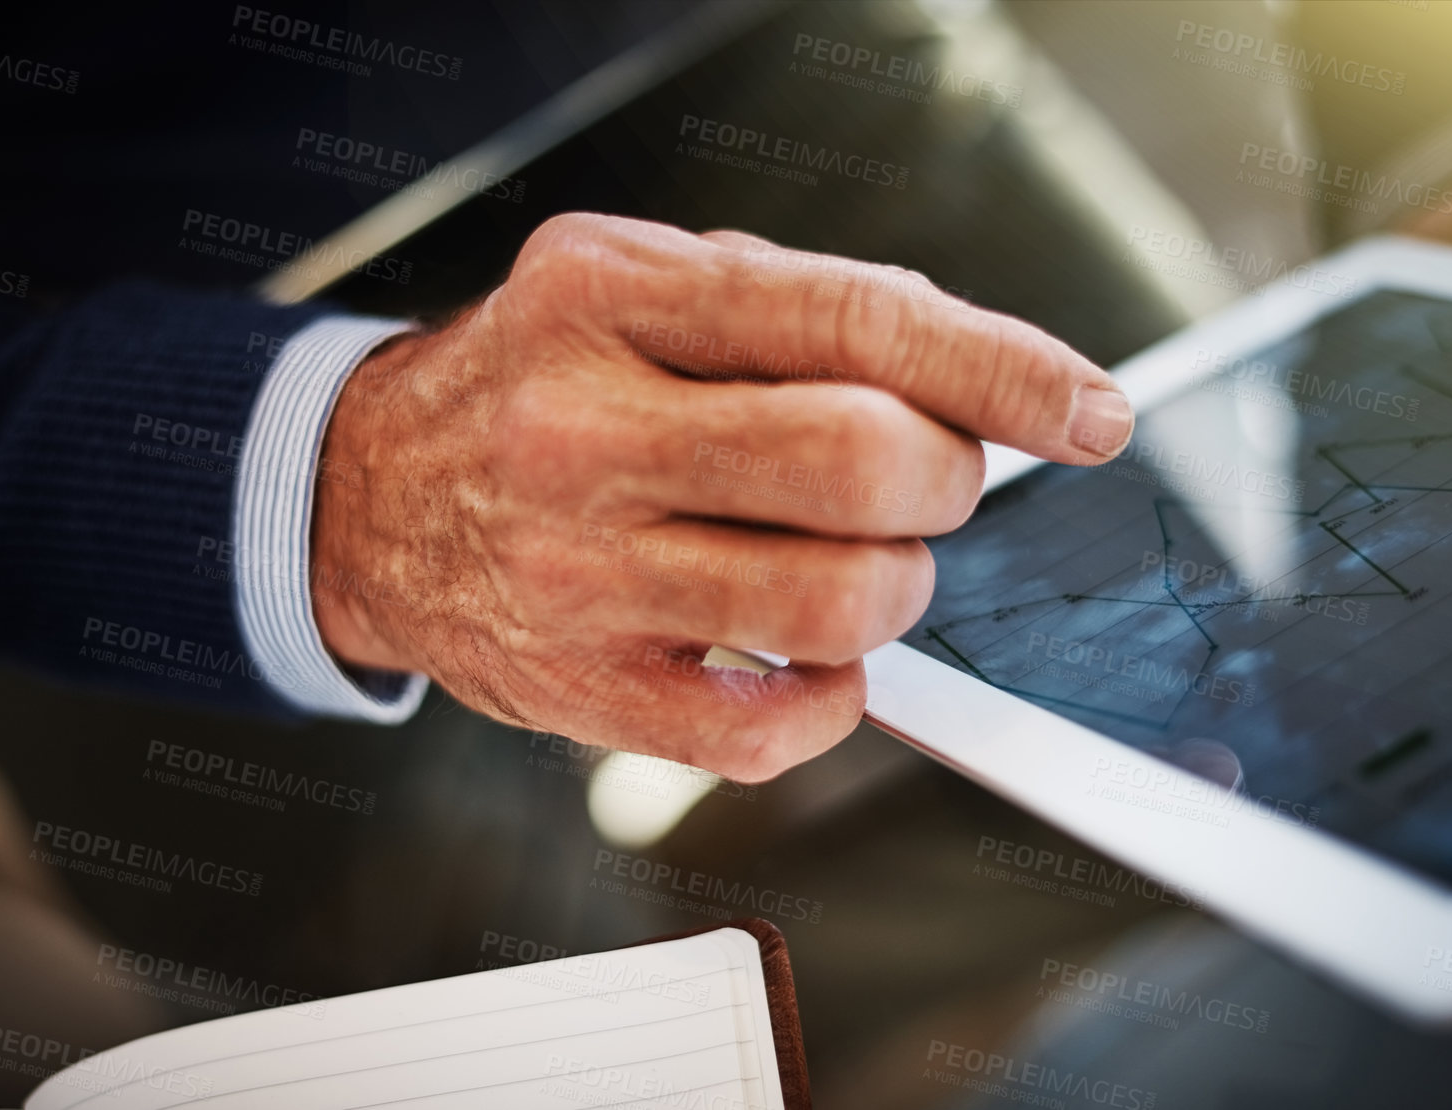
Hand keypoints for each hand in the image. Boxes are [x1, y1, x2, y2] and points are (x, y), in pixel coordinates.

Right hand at [309, 213, 1131, 779]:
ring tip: (862, 563)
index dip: (999, 368)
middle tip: (924, 482)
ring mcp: (578, 573)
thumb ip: (794, 308)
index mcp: (614, 301)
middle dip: (943, 481)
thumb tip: (977, 379)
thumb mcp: (634, 285)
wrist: (364, 500)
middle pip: (860, 465)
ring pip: (833, 605)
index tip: (1087, 411)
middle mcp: (585, 433)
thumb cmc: (531, 383)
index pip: (852, 322)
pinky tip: (807, 656)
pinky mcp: (581, 691)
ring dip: (898, 589)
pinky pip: (769, 732)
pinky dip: (833, 699)